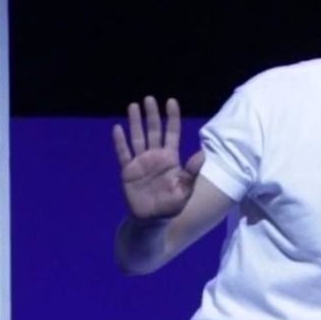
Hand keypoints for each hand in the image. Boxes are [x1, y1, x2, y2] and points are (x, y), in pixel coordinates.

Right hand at [112, 96, 203, 220]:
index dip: (172, 118)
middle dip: (152, 115)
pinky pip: (123, 153)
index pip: (172, 133)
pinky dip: (120, 142)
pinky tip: (117, 128)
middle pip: (154, 131)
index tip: (171, 101)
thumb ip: (191, 172)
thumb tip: (202, 153)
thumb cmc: (171, 206)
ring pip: (138, 137)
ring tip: (133, 106)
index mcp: (171, 159)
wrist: (152, 221)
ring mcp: (141, 163)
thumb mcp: (185, 190)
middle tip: (149, 98)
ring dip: (135, 122)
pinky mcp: (128, 171)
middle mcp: (156, 157)